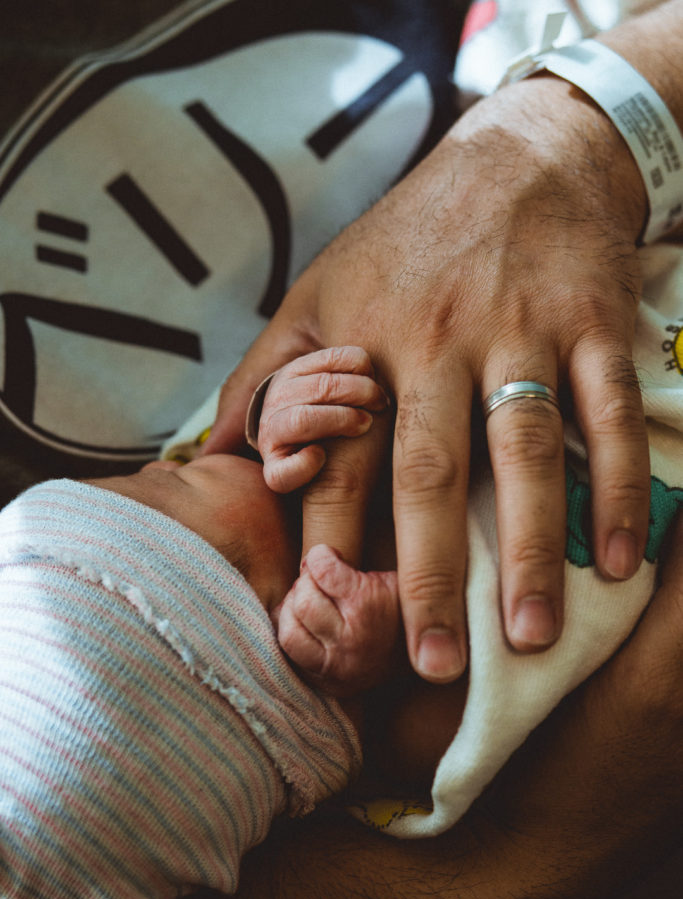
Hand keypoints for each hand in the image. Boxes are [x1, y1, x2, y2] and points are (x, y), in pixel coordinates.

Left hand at [206, 74, 650, 682]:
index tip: (327, 615)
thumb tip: (209, 458)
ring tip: (530, 636)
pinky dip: (616, 489)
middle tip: (432, 664)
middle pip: (431, 472)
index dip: (332, 540)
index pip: (343, 457)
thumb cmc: (407, 242)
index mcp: (365, 344)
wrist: (521, 155)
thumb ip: (264, 377)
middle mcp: (438, 341)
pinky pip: (608, 417)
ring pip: (524, 454)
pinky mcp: (592, 326)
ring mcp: (522, 333)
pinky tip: (616, 560)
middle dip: (432, 574)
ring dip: (530, 550)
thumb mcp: (316, 293)